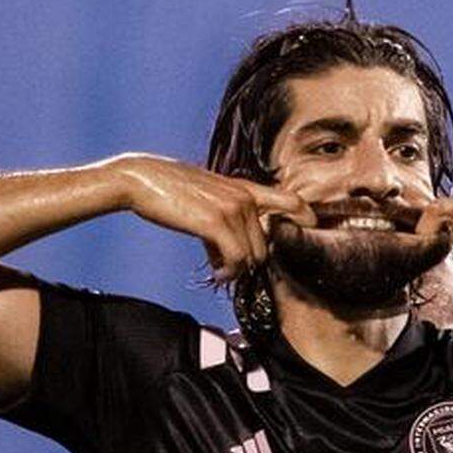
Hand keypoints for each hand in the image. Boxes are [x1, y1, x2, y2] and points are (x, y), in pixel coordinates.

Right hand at [114, 154, 315, 281]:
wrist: (141, 179)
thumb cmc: (169, 194)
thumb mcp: (204, 206)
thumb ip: (222, 230)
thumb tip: (225, 264)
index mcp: (244, 189)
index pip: (289, 200)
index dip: (304, 215)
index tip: (312, 227)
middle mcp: (245, 197)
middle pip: (265, 246)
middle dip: (249, 263)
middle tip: (228, 268)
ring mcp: (233, 207)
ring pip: (253, 256)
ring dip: (236, 270)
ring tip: (219, 270)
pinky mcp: (217, 221)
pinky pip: (237, 259)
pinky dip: (228, 272)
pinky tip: (217, 273)